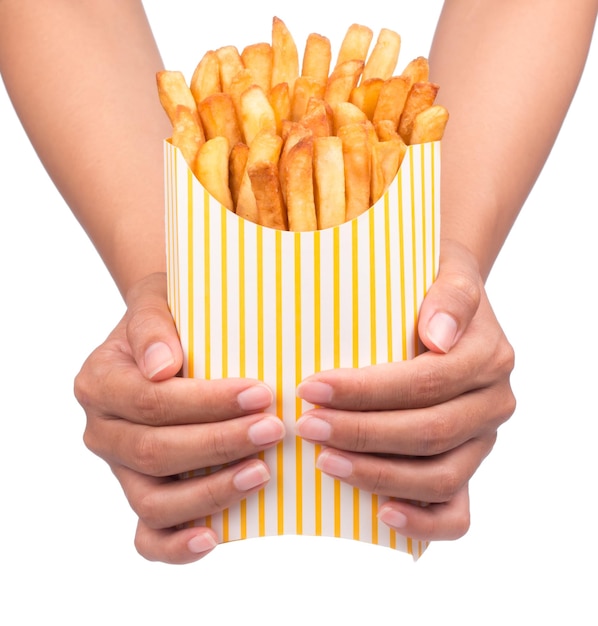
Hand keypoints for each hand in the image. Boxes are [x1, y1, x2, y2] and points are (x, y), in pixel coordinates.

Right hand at [74, 273, 284, 563]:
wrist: (164, 337)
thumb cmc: (169, 317)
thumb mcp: (158, 302)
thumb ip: (153, 327)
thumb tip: (161, 367)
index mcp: (100, 383)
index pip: (153, 402)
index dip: (207, 404)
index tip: (260, 394)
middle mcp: (103, 430)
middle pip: (156, 451)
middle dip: (220, 443)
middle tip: (274, 429)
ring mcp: (120, 469)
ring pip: (153, 500)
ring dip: (211, 492)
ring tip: (262, 473)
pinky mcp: (142, 494)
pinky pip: (148, 535)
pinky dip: (176, 546)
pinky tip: (214, 538)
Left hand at [295, 240, 514, 540]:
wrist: (448, 306)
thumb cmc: (432, 289)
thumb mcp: (445, 274)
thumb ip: (450, 298)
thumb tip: (438, 337)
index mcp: (487, 358)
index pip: (424, 383)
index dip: (366, 391)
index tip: (310, 387)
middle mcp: (491, 404)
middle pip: (428, 433)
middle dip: (361, 434)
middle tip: (307, 426)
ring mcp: (481, 442)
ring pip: (440, 477)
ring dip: (379, 475)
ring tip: (325, 463)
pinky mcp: (467, 467)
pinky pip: (457, 513)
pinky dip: (423, 521)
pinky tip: (381, 514)